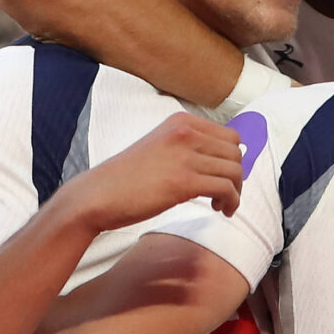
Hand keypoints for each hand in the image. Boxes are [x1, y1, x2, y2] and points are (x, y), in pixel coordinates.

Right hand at [62, 111, 246, 228]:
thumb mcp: (160, 148)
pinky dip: (230, 202)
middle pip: (236, 153)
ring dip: (235, 192)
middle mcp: (185, 133)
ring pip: (234, 171)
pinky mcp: (183, 181)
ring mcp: (184, 156)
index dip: (232, 159)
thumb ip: (187, 147)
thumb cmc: (126, 178)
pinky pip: (225, 189)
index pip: (230, 136)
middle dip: (236, 177)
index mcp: (180, 122)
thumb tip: (223, 160)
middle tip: (223, 195)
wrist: (97, 195)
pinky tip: (219, 211)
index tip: (223, 177)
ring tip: (221, 205)